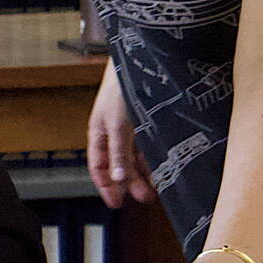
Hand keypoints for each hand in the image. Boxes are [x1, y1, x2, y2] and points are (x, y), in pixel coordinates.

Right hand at [86, 68, 154, 207]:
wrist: (140, 59)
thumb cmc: (122, 87)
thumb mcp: (118, 124)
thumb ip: (118, 152)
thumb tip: (117, 180)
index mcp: (99, 132)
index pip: (98, 166)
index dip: (105, 186)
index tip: (116, 204)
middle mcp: (115, 132)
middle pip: (120, 164)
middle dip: (130, 183)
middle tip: (145, 198)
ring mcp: (132, 126)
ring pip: (137, 157)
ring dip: (145, 173)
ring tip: (158, 187)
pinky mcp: (148, 120)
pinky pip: (150, 145)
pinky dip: (155, 159)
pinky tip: (163, 167)